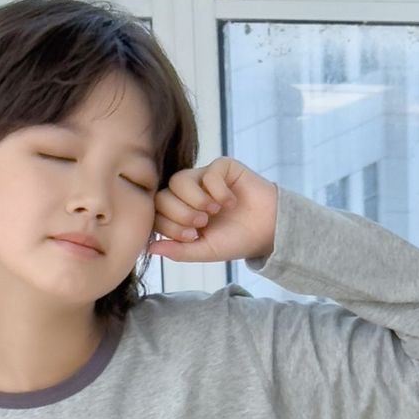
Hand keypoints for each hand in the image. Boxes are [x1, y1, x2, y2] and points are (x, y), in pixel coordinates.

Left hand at [149, 157, 276, 263]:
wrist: (268, 230)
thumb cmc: (236, 241)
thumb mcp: (205, 251)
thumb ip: (178, 251)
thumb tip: (151, 248)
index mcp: (180, 213)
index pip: (157, 212)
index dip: (169, 225)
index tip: (192, 236)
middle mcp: (188, 193)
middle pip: (163, 195)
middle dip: (181, 214)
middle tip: (202, 224)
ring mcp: (203, 177)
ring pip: (179, 180)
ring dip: (197, 201)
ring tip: (214, 212)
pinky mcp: (221, 167)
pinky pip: (207, 173)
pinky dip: (218, 192)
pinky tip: (231, 202)